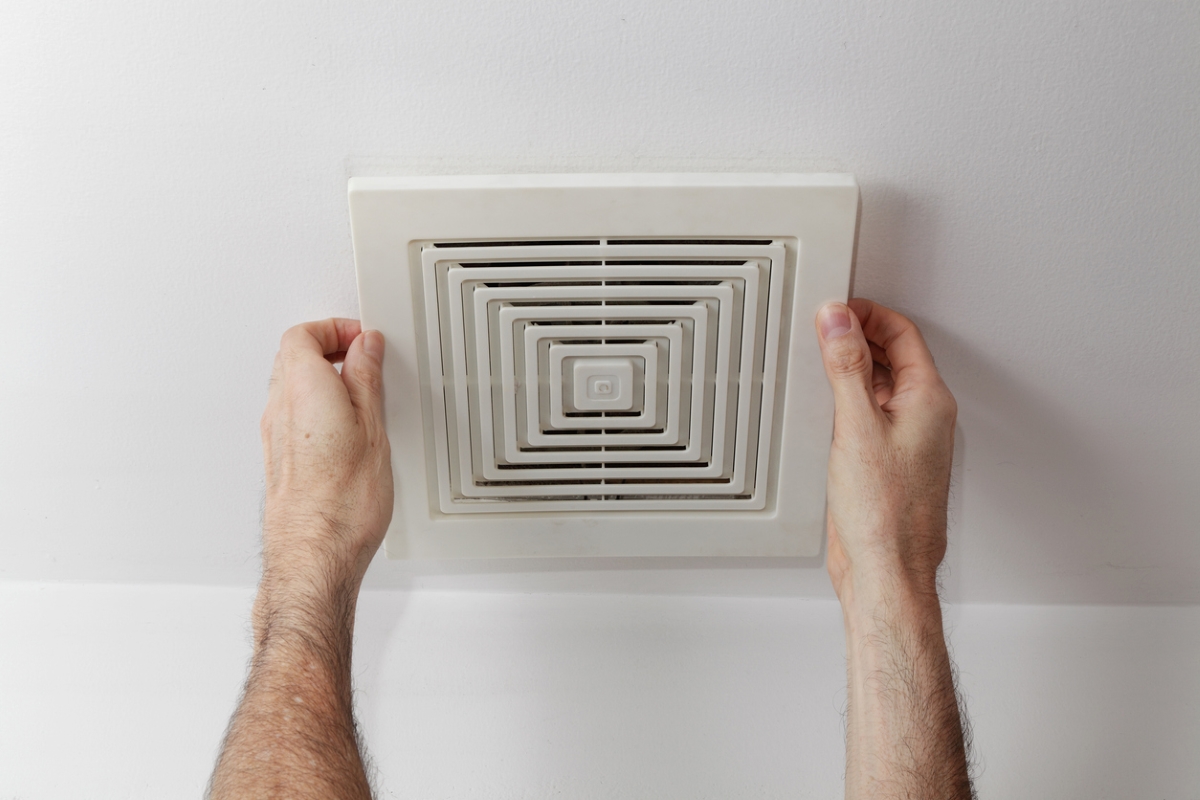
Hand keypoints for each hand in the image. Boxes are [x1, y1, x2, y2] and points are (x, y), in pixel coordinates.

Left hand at [259, 318, 392, 606]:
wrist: (316, 555)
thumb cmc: (342, 502)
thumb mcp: (372, 427)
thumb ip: (366, 379)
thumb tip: (366, 348)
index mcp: (301, 388)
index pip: (303, 335)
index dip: (334, 328)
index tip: (363, 337)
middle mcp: (279, 409)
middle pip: (291, 357)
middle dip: (328, 348)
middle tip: (363, 355)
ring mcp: (275, 436)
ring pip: (290, 387)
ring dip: (322, 379)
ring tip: (360, 390)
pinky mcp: (280, 461)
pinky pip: (293, 416)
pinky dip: (317, 407)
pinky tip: (345, 426)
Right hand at [815, 299, 956, 602]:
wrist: (885, 571)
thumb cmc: (885, 513)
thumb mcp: (857, 426)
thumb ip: (846, 367)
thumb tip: (838, 320)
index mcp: (929, 401)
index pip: (903, 335)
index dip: (868, 314)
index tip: (836, 308)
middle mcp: (922, 419)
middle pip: (892, 357)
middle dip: (857, 337)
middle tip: (821, 329)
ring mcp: (905, 442)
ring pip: (879, 387)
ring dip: (850, 370)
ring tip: (817, 361)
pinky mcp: (885, 463)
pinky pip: (867, 416)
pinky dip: (845, 402)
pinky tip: (820, 408)